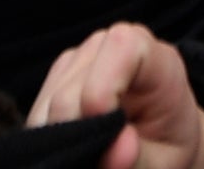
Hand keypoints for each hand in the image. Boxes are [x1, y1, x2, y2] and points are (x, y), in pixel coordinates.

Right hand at [28, 26, 203, 168]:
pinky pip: (38, 111)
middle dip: (78, 135)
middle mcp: (111, 48)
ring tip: (92, 153)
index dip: (104, 89)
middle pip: (70, 92)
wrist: (158, 146)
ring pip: (48, 104)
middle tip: (100, 160)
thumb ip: (140, 158)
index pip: (122, 46)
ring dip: (63, 139)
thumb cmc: (165, 150)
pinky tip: (74, 145)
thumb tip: (119, 148)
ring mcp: (80, 59)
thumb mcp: (163, 162)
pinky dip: (50, 137)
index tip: (105, 129)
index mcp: (156, 61)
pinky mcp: (58, 76)